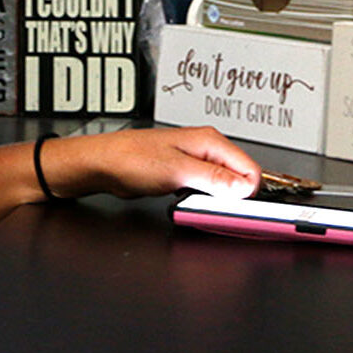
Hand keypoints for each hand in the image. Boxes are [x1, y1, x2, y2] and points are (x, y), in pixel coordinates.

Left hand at [46, 126, 262, 200]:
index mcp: (210, 142)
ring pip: (222, 187)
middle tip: (210, 209)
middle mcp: (206, 149)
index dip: (247, 193)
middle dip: (231, 198)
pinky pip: (205, 191)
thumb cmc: (131, 159)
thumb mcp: (176, 171)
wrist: (104, 165)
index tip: (236, 210)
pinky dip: (201, 201)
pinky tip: (186, 203)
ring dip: (215, 201)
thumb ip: (213, 179)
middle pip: (238, 179)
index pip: (249, 169)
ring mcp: (195, 162)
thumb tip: (243, 187)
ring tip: (194, 204)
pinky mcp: (185, 175)